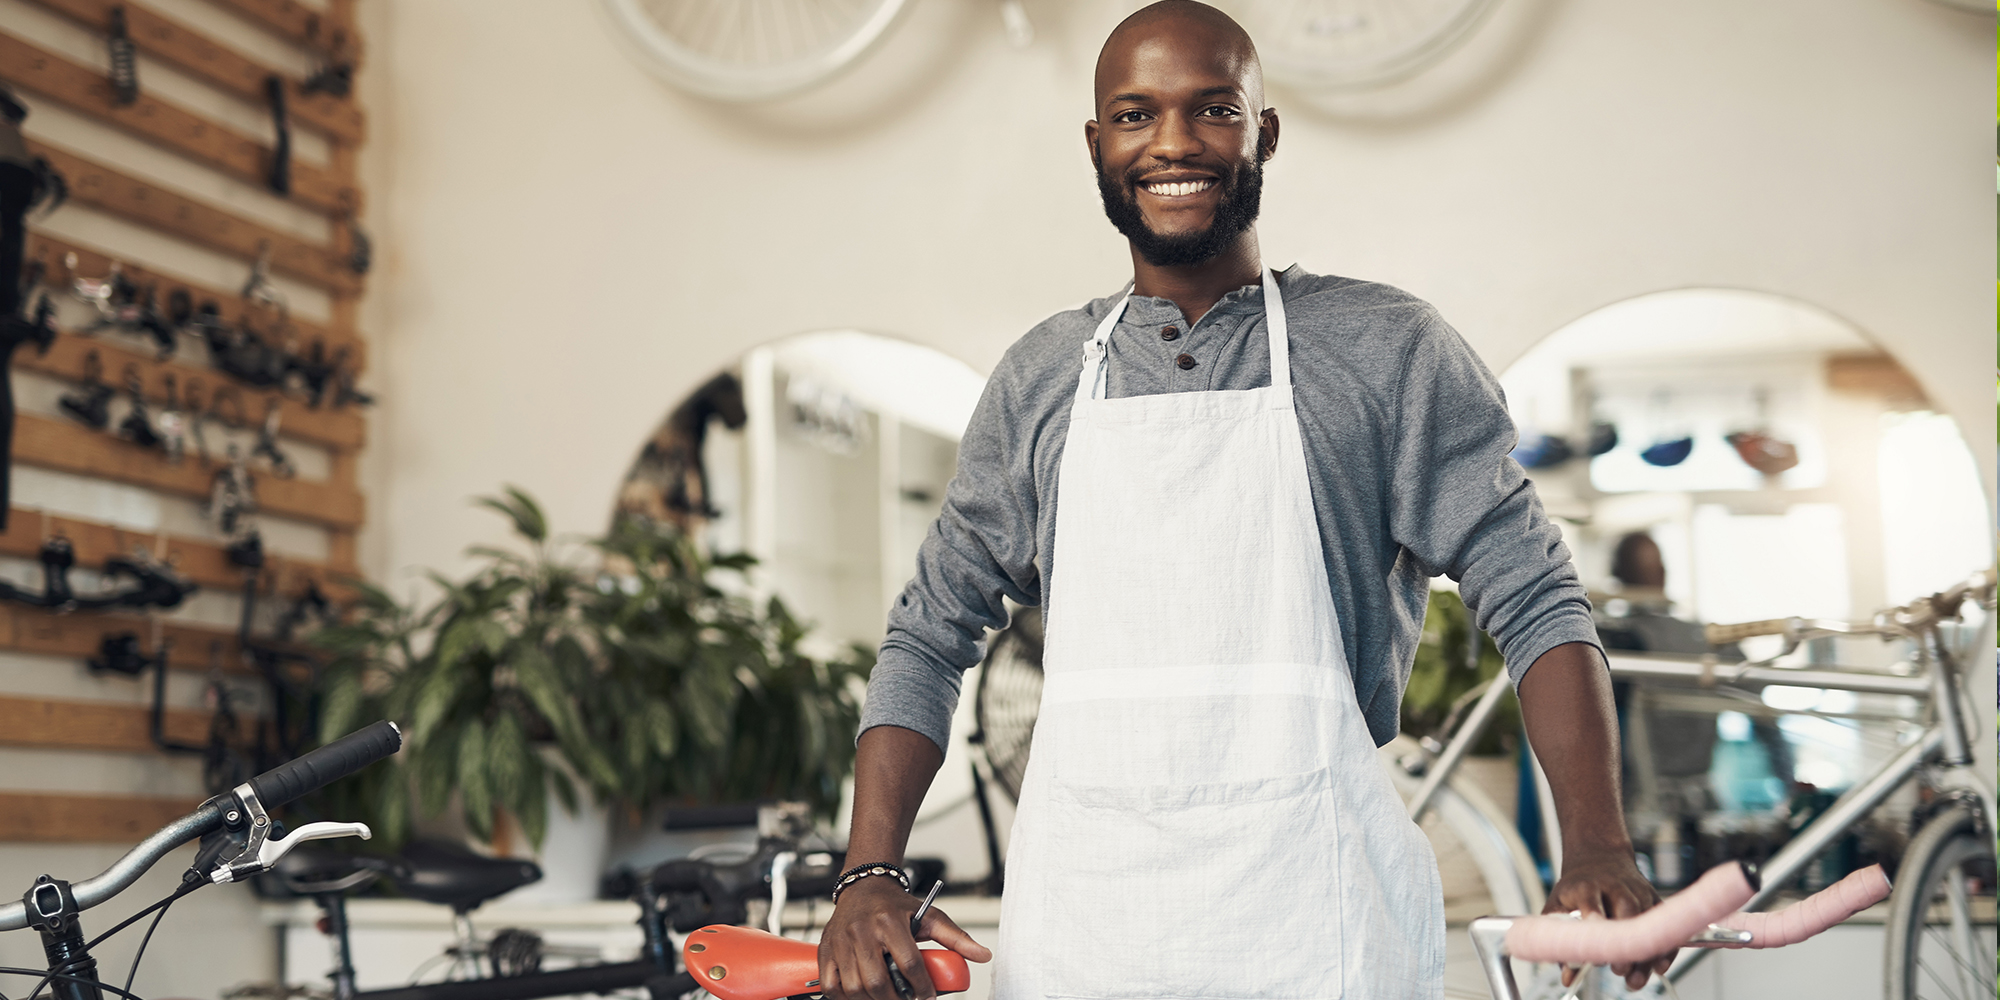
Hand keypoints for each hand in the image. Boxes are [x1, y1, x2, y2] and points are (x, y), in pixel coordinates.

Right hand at [818, 878, 990, 999]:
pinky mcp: (826, 950)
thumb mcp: (929, 915)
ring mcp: (841, 941)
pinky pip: (831, 985)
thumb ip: (956, 937)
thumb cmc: (895, 905)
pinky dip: (845, 999)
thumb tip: (983, 955)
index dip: (921, 987)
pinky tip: (862, 998)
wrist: (863, 887)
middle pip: (877, 981)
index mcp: (889, 920)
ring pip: (854, 987)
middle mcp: (862, 930)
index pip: (908, 963)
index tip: (928, 997)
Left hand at [1543, 846, 1669, 991]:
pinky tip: (1657, 968)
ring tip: (1633, 980)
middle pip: (1625, 910)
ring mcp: (1637, 891)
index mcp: (1586, 885)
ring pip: (1647, 920)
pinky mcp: (1654, 898)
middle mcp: (1615, 886)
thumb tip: (1568, 978)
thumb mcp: (1559, 908)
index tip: (1596, 943)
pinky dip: (1664, 948)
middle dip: (1624, 941)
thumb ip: (1562, 942)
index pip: (1590, 899)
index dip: (1594, 919)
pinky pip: (1665, 925)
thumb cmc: (1577, 888)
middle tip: (1617, 970)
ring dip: (1643, 953)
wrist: (1598, 858)